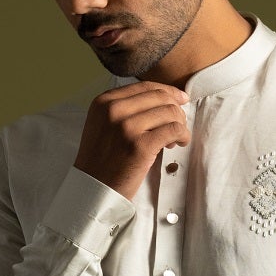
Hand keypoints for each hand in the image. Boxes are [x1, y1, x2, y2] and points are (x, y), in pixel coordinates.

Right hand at [73, 82, 190, 198]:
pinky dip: (182, 135)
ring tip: (174, 139)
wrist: (93, 189)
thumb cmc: (102, 159)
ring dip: (180, 124)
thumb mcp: (103, 124)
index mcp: (104, 102)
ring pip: (170, 112)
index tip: (180, 100)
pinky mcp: (140, 146)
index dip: (168, 92)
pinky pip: (174, 130)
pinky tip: (179, 143)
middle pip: (160, 97)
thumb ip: (125, 108)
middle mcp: (113, 110)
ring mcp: (127, 127)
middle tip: (178, 124)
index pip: (145, 87)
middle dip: (176, 109)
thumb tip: (164, 98)